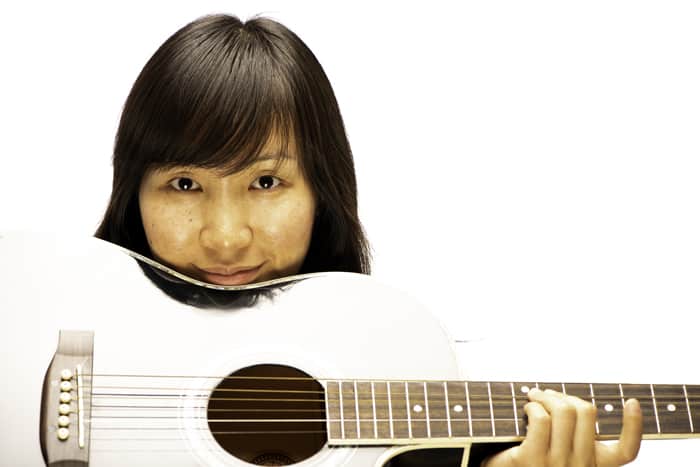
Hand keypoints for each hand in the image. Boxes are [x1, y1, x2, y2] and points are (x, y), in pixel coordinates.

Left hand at [482, 388, 641, 466]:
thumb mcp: (562, 452)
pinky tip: (527, 407)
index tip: (632, 401)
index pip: (627, 452)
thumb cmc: (531, 461)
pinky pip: (541, 419)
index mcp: (594, 466)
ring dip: (546, 396)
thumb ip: (575, 434)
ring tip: (533, 397)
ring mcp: (557, 465)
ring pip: (564, 411)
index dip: (634, 426)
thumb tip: (571, 401)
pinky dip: (534, 406)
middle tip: (547, 395)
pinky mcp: (531, 459)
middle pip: (587, 414)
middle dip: (565, 396)